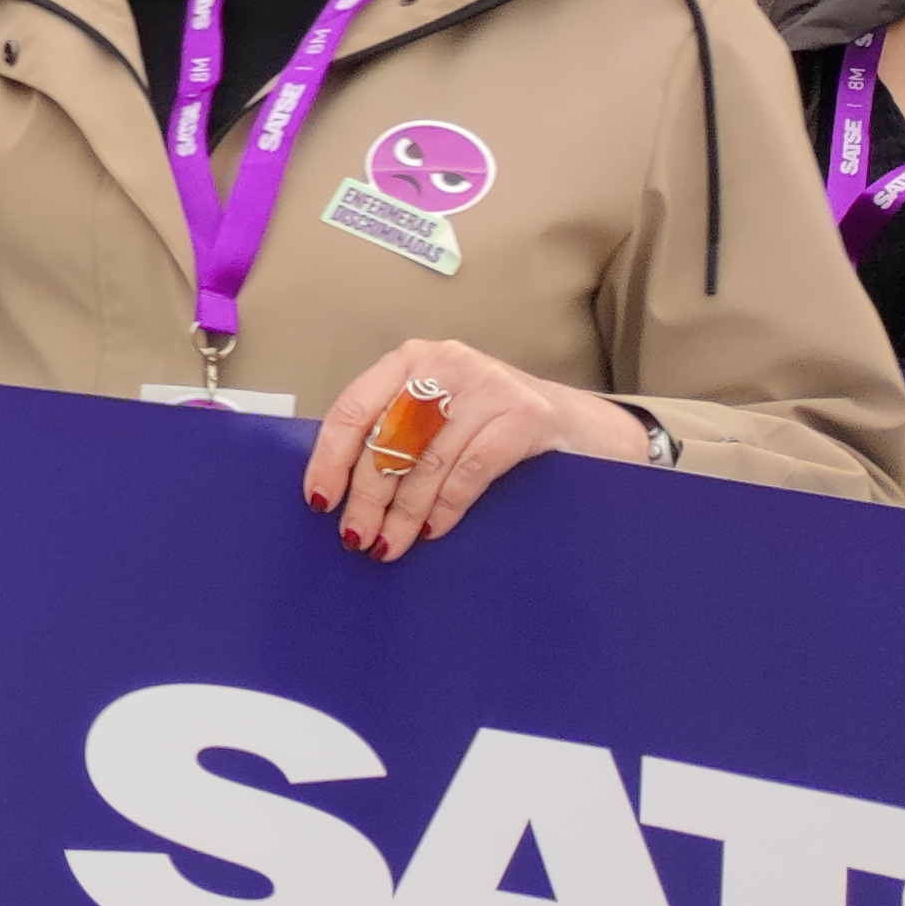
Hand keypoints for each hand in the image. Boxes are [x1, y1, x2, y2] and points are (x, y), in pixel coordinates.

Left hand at [304, 338, 649, 559]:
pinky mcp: (526, 414)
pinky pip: (471, 469)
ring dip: (403, 512)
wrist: (585, 427)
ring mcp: (488, 386)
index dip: (331, 458)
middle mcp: (446, 364)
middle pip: (388, 438)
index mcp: (411, 360)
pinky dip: (446, 506)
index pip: (353, 408)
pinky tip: (432, 531)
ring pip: (427, 459)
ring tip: (388, 545)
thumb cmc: (495, 426)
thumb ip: (398, 433)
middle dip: (367, 495)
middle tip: (355, 537)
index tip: (319, 500)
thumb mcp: (441, 416)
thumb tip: (339, 489)